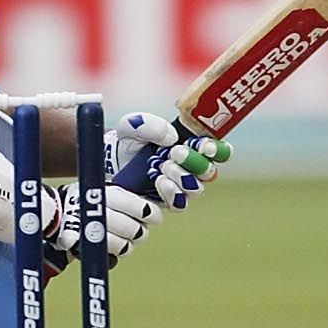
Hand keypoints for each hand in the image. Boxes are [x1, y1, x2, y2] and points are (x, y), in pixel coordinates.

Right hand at [44, 181, 160, 259]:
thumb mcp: (108, 190)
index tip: (153, 217)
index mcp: (109, 193)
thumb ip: (130, 199)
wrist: (57, 212)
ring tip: (123, 238)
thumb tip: (157, 210)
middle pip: (136, 230)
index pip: (143, 209)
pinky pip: (112, 256)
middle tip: (137, 230)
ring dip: (127, 243)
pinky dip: (115, 252)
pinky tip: (112, 246)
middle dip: (139, 231)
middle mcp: (102, 211)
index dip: (152, 215)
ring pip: (126, 246)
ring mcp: (92, 230)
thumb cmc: (90, 200)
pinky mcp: (86, 247)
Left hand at [105, 111, 233, 210]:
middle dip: (195, 163)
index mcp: (191, 146)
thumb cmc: (127, 141)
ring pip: (196, 189)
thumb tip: (171, 138)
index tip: (204, 146)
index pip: (218, 151)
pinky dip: (171, 192)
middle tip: (176, 153)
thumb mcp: (133, 126)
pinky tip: (158, 181)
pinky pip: (180, 203)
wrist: (109, 162)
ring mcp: (180, 186)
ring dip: (181, 176)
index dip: (218, 150)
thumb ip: (151, 124)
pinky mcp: (168, 202)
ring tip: (162, 166)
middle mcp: (190, 167)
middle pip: (209, 172)